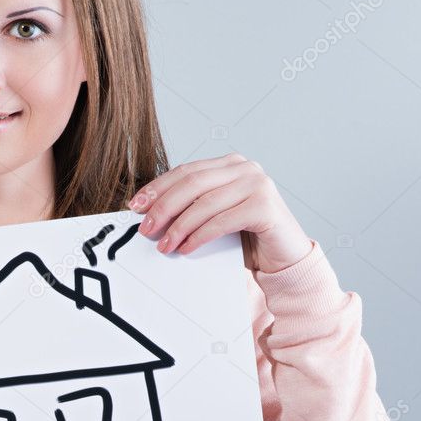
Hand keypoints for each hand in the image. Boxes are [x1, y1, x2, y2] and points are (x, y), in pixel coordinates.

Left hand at [128, 153, 312, 272]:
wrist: (284, 257)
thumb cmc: (246, 237)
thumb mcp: (214, 216)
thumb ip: (191, 207)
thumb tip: (148, 213)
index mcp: (230, 164)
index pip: (185, 171)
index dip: (157, 188)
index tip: (135, 206)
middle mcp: (245, 168)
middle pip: (192, 184)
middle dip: (163, 207)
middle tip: (145, 229)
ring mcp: (258, 184)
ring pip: (205, 203)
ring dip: (179, 226)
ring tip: (164, 244)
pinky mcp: (265, 206)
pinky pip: (222, 221)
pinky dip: (200, 236)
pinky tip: (186, 247)